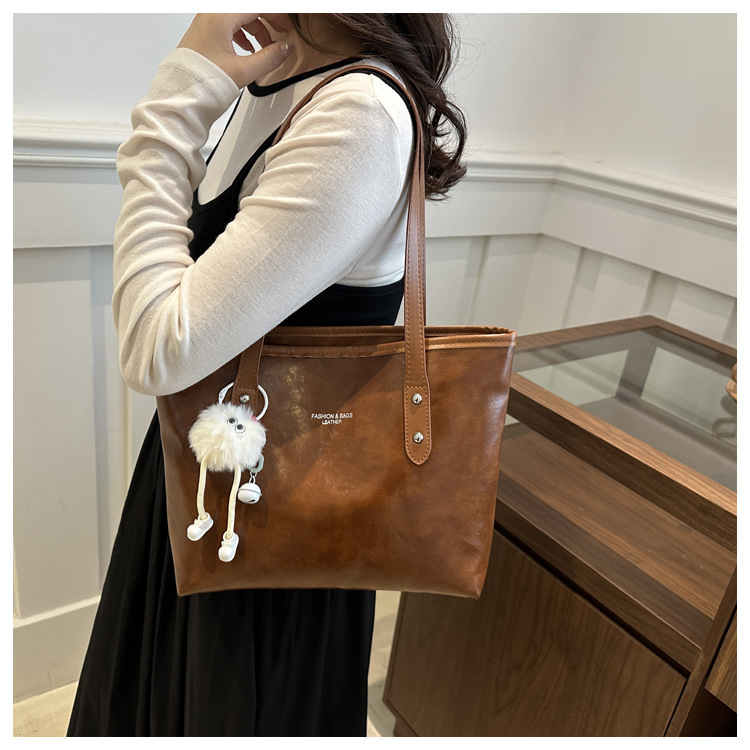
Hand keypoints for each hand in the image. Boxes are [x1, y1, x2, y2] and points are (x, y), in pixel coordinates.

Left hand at [177, 14, 293, 87]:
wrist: (181, 95)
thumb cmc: (202, 82)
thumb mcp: (243, 71)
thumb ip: (269, 58)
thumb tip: (285, 49)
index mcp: (220, 17)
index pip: (257, 8)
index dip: (276, 16)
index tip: (287, 27)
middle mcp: (210, 14)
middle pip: (247, 10)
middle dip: (267, 21)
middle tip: (280, 35)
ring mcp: (205, 22)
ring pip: (238, 16)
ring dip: (255, 28)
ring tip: (264, 47)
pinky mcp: (202, 32)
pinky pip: (227, 24)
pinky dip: (242, 32)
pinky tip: (247, 48)